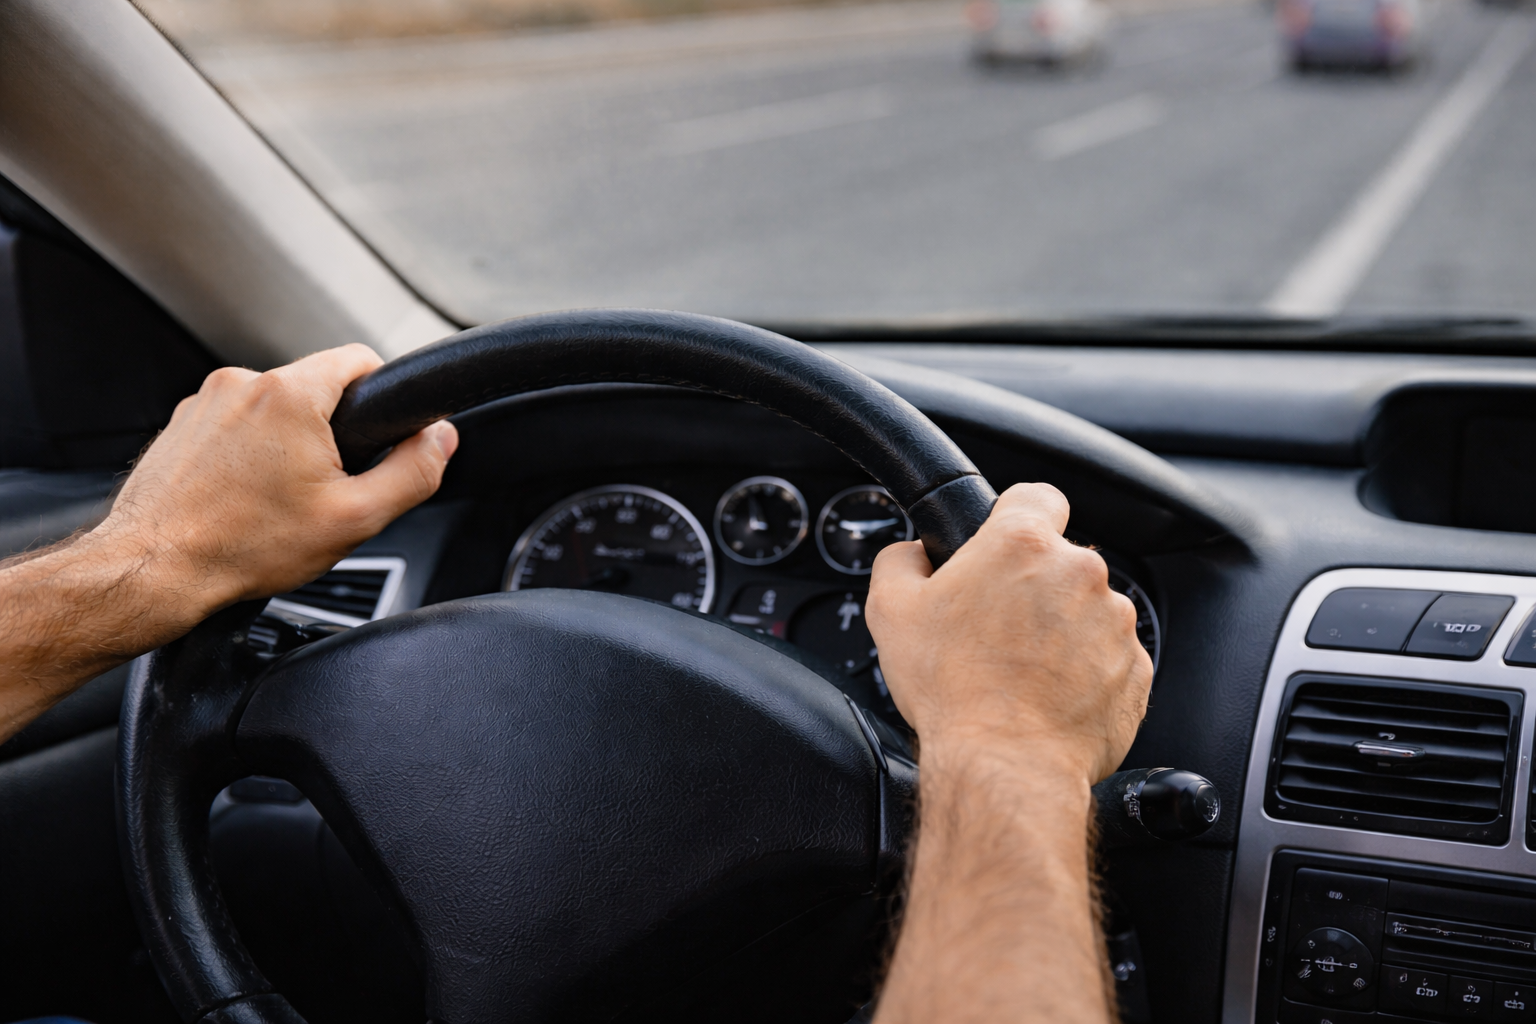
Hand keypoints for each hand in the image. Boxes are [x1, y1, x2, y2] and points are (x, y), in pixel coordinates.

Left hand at [0, 344, 455, 742]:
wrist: (155, 569)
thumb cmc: (244, 546)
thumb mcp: (356, 517)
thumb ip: (414, 471)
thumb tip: (440, 439)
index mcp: (291, 394)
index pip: (362, 359)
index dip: (384, 399)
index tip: (380, 438)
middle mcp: (243, 383)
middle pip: (318, 387)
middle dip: (334, 431)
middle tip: (328, 486)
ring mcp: (205, 401)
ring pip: (276, 408)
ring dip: (289, 443)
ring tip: (279, 499)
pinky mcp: (181, 424)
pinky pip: (237, 425)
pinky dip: (250, 454)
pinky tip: (245, 498)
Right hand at [867, 483, 1151, 1023]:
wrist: (1004, 765)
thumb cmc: (951, 690)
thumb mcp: (891, 610)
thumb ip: (900, 559)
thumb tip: (911, 553)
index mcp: (1023, 543)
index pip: (1036, 497)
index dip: (1015, 517)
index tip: (1002, 544)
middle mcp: (1080, 572)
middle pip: (1060, 560)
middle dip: (1033, 587)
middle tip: (994, 627)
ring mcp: (1115, 622)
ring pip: (1087, 611)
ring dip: (1061, 631)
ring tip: (1019, 672)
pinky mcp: (1135, 671)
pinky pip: (1108, 658)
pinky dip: (1085, 672)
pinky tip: (1046, 697)